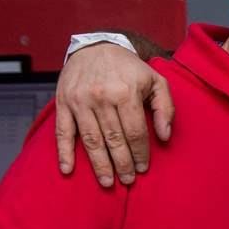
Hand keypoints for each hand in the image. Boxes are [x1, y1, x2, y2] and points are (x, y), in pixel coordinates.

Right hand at [55, 44, 173, 186]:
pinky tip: (68, 170)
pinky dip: (64, 152)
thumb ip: (165, 108)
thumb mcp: (156, 81)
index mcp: (126, 92)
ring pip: (90, 140)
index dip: (140, 153)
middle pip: (113, 140)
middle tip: (128, 180)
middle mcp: (101, 98)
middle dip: (122, 164)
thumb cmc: (130, 69)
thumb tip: (164, 136)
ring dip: (99, 164)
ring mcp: (79, 102)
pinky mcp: (63, 103)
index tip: (143, 168)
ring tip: (108, 182)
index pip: (135, 132)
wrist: (96, 46)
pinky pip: (62, 132)